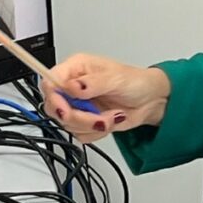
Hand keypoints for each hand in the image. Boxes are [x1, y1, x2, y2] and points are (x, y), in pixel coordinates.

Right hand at [41, 53, 170, 142]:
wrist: (151, 101)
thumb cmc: (137, 82)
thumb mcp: (116, 78)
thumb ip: (92, 83)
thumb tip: (72, 86)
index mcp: (76, 69)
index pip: (50, 82)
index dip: (54, 98)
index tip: (66, 110)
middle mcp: (73, 86)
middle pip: (54, 107)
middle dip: (78, 117)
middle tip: (97, 117)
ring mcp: (78, 105)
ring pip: (67, 124)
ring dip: (91, 125)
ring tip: (112, 117)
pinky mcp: (85, 120)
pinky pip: (79, 134)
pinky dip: (96, 132)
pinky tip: (110, 121)